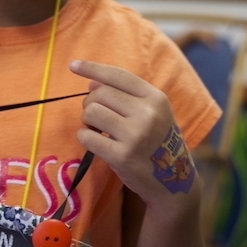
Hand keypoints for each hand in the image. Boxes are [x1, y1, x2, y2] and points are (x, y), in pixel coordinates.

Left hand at [69, 60, 195, 205]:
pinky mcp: (122, 156)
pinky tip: (96, 143)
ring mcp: (135, 135)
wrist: (173, 181)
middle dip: (90, 103)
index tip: (72, 65)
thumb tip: (92, 82)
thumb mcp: (153, 113)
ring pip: (91, 112)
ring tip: (98, 130)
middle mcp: (148, 113)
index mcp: (156, 98)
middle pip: (99, 94)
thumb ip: (126, 95)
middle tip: (97, 117)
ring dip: (87, 121)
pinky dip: (85, 138)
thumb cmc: (158, 143)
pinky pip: (86, 137)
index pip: (118, 76)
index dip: (92, 68)